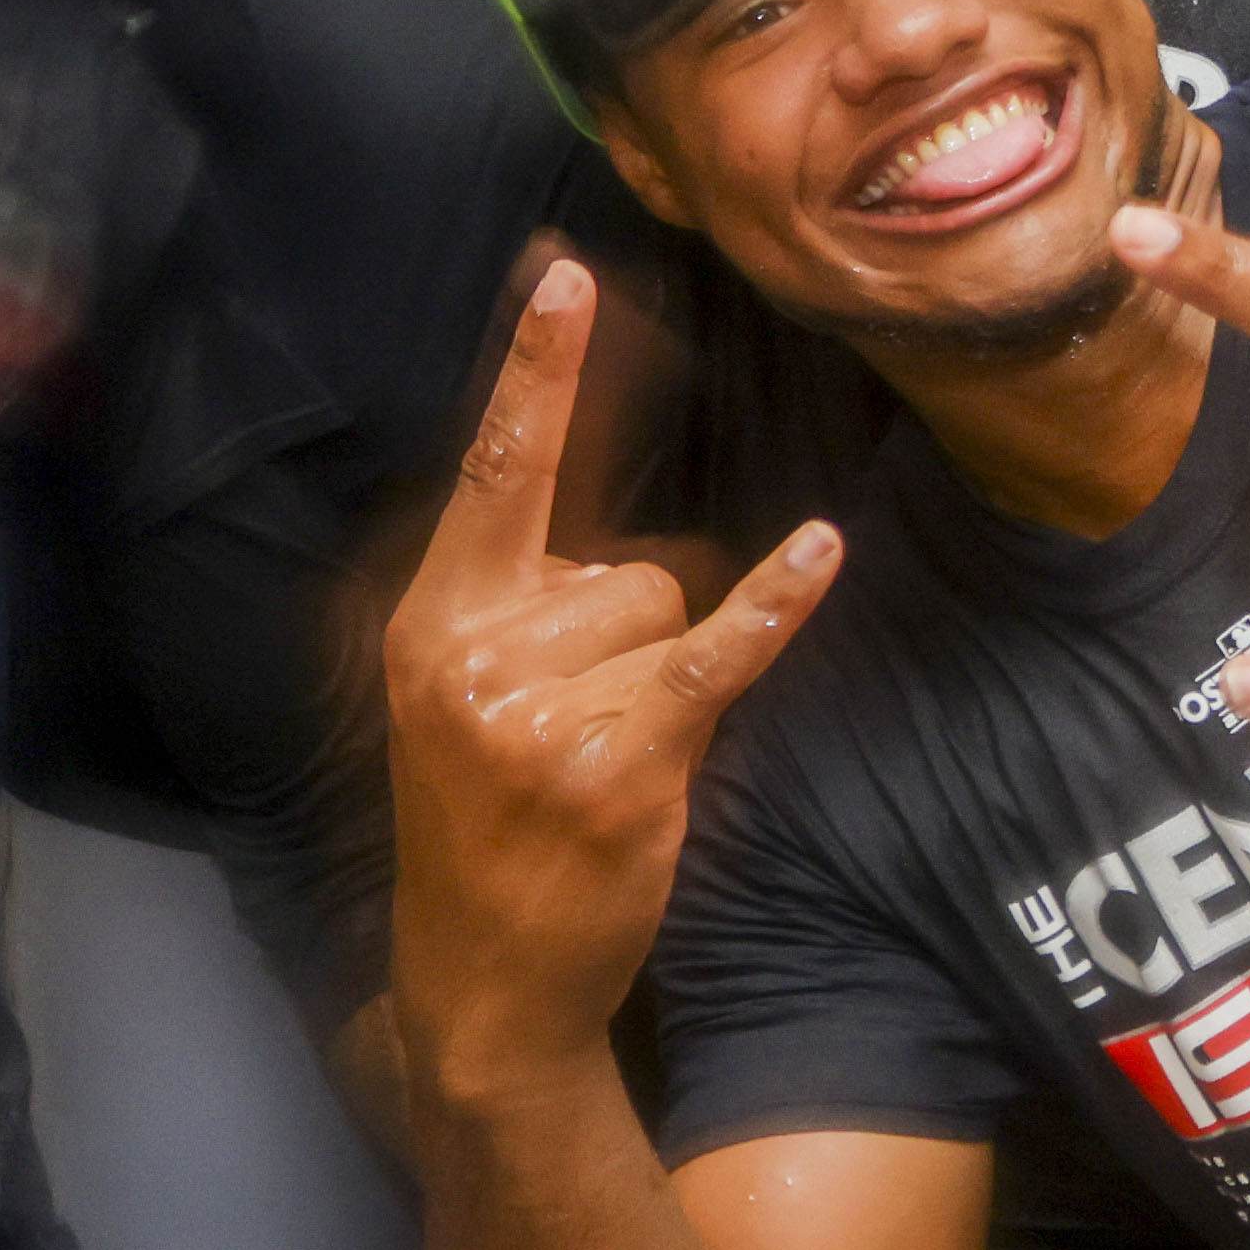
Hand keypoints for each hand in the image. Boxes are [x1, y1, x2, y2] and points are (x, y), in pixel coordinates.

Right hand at [380, 262, 839, 1110]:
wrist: (483, 975)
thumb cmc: (491, 820)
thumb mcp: (466, 692)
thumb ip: (529, 594)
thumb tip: (626, 529)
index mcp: (430, 618)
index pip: (497, 471)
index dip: (539, 372)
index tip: (567, 274)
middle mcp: (472, 650)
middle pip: (625, 556)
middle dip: (634, 625)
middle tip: (578, 725)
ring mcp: (540, 710)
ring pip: (667, 607)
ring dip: (665, 675)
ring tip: (604, 758)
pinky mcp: (618, 761)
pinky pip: (716, 652)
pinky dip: (773, 604)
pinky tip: (819, 549)